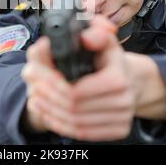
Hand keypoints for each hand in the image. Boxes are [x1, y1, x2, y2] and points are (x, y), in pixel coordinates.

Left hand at [22, 15, 137, 141]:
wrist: (132, 80)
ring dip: (51, 112)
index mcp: (118, 79)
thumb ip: (94, 32)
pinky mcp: (118, 131)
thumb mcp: (104, 40)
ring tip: (36, 99)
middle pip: (74, 107)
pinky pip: (84, 133)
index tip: (35, 74)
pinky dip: (62, 125)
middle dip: (48, 97)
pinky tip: (48, 114)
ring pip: (76, 123)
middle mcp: (124, 102)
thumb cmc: (110, 59)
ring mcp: (122, 119)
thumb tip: (85, 37)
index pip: (75, 90)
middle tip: (32, 86)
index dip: (51, 84)